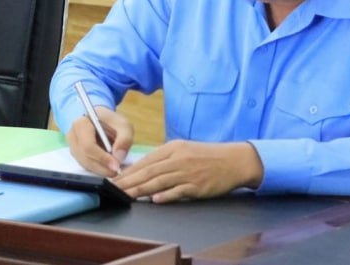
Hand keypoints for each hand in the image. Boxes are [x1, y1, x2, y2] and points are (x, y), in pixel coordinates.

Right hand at [65, 106, 132, 176]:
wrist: (104, 122)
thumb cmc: (113, 123)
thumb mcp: (124, 126)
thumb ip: (124, 139)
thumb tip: (118, 157)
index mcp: (81, 123)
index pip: (88, 145)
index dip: (102, 158)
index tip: (116, 166)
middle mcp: (72, 134)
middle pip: (84, 157)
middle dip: (102, 167)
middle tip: (116, 172)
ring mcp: (72, 145)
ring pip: (84, 164)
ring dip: (100, 170)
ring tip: (114, 170)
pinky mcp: (75, 154)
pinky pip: (85, 166)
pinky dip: (97, 169)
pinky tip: (107, 167)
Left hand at [114, 140, 263, 202]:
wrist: (234, 160)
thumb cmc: (207, 156)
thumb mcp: (183, 150)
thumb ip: (164, 159)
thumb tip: (143, 170)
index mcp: (172, 148)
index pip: (146, 161)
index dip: (129, 171)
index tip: (115, 179)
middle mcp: (178, 159)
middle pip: (149, 171)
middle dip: (129, 181)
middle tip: (114, 189)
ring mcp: (188, 173)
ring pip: (160, 181)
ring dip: (141, 190)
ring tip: (127, 195)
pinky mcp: (198, 186)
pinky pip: (179, 191)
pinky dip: (166, 195)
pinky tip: (154, 200)